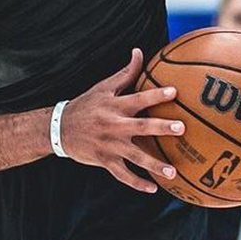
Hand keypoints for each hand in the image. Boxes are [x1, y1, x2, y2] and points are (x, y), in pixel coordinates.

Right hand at [59, 49, 184, 193]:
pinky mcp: (105, 160)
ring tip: (172, 173)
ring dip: (154, 165)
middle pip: (141, 127)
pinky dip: (137, 183)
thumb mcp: (103, 87)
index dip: (156, 95)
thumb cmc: (86, 105)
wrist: (59, 128)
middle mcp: (114, 125)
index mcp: (115, 106)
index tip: (174, 92)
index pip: (139, 98)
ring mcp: (110, 145)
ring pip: (135, 157)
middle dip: (161, 128)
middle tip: (182, 129)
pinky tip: (153, 189)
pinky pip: (123, 174)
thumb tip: (139, 51)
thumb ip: (126, 72)